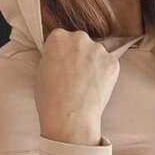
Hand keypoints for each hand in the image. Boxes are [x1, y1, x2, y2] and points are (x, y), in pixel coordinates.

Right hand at [35, 28, 119, 145]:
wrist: (70, 117)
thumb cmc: (50, 98)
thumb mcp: (41, 70)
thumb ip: (52, 55)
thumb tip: (60, 55)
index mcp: (58, 37)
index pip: (61, 37)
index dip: (62, 52)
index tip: (62, 63)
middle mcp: (80, 38)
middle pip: (80, 42)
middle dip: (79, 54)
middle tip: (75, 74)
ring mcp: (99, 50)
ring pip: (96, 53)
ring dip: (93, 63)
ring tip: (85, 83)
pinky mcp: (113, 62)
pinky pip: (109, 64)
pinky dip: (104, 73)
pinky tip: (95, 86)